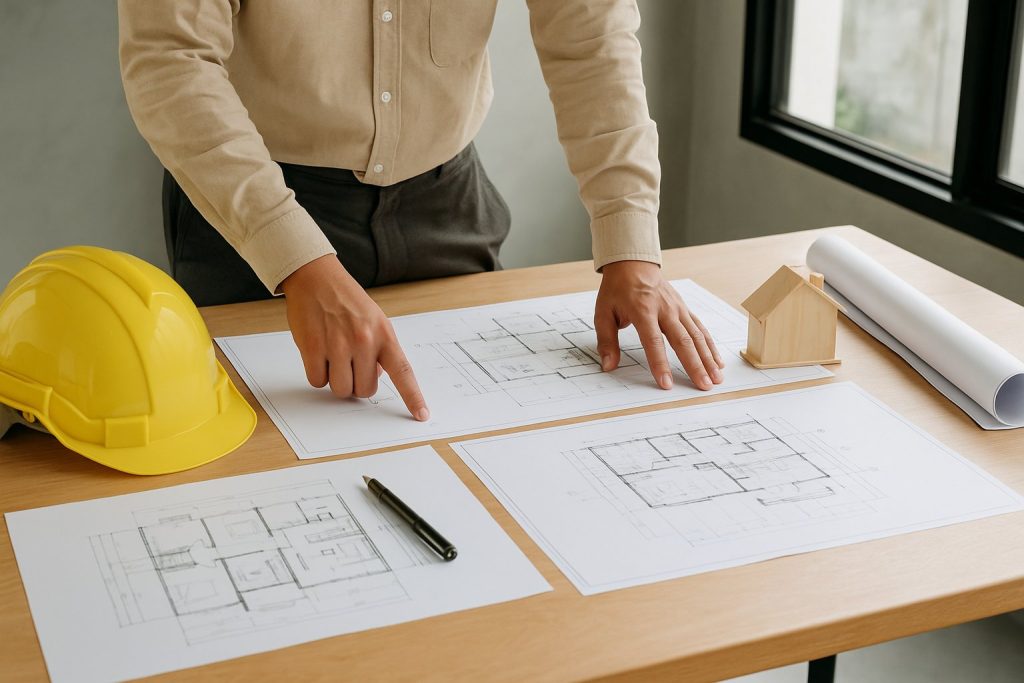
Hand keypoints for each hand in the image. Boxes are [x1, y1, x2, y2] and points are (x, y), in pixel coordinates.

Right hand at [281, 255, 428, 419]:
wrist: (317, 277)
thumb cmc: (347, 301)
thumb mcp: (375, 320)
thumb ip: (380, 349)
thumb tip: (375, 377)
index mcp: (384, 335)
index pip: (403, 371)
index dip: (413, 396)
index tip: (421, 415)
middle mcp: (364, 340)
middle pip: (364, 390)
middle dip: (357, 384)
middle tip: (349, 365)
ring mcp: (338, 344)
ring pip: (340, 389)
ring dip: (336, 380)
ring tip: (333, 356)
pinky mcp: (312, 347)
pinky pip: (317, 381)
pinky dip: (317, 374)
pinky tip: (318, 353)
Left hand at [595, 261, 724, 389]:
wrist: (633, 264)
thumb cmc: (617, 290)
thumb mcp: (603, 313)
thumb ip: (606, 341)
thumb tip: (608, 366)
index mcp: (643, 311)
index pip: (653, 341)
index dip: (660, 363)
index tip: (666, 383)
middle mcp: (665, 309)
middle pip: (683, 341)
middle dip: (695, 365)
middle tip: (703, 386)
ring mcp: (678, 308)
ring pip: (697, 336)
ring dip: (708, 358)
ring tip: (715, 379)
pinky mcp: (684, 309)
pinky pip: (700, 329)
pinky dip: (710, 346)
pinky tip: (717, 362)